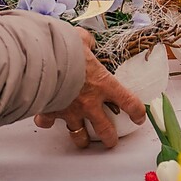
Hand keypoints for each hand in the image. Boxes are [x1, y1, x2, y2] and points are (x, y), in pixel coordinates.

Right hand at [35, 34, 143, 149]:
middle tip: (111, 140)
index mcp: (103, 84)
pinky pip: (49, 123)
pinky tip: (47, 121)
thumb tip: (87, 42)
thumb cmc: (65, 49)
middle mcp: (89, 102)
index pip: (128, 102)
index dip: (136, 112)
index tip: (139, 117)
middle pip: (105, 130)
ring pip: (80, 135)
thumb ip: (87, 42)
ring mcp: (71, 111)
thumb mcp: (81, 39)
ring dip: (82, 139)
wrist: (42, 60)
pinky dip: (47, 122)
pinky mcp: (52, 112)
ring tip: (84, 141)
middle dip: (110, 138)